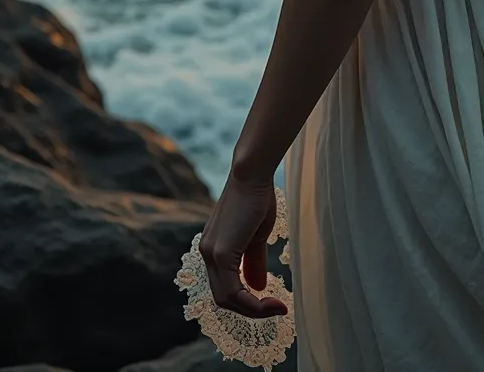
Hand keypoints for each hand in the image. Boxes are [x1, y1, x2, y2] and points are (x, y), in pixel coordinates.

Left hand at [198, 174, 288, 319]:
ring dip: (253, 310)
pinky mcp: (221, 253)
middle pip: (223, 298)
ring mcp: (211, 254)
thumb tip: (258, 287)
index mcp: (214, 249)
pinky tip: (272, 302)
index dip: (248, 301)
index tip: (273, 304)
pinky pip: (233, 291)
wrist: (252, 174)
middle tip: (275, 308)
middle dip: (250, 310)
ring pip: (226, 298)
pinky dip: (252, 303)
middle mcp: (207, 253)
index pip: (225, 288)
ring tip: (277, 307)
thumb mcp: (256, 237)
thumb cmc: (256, 198)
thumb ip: (253, 262)